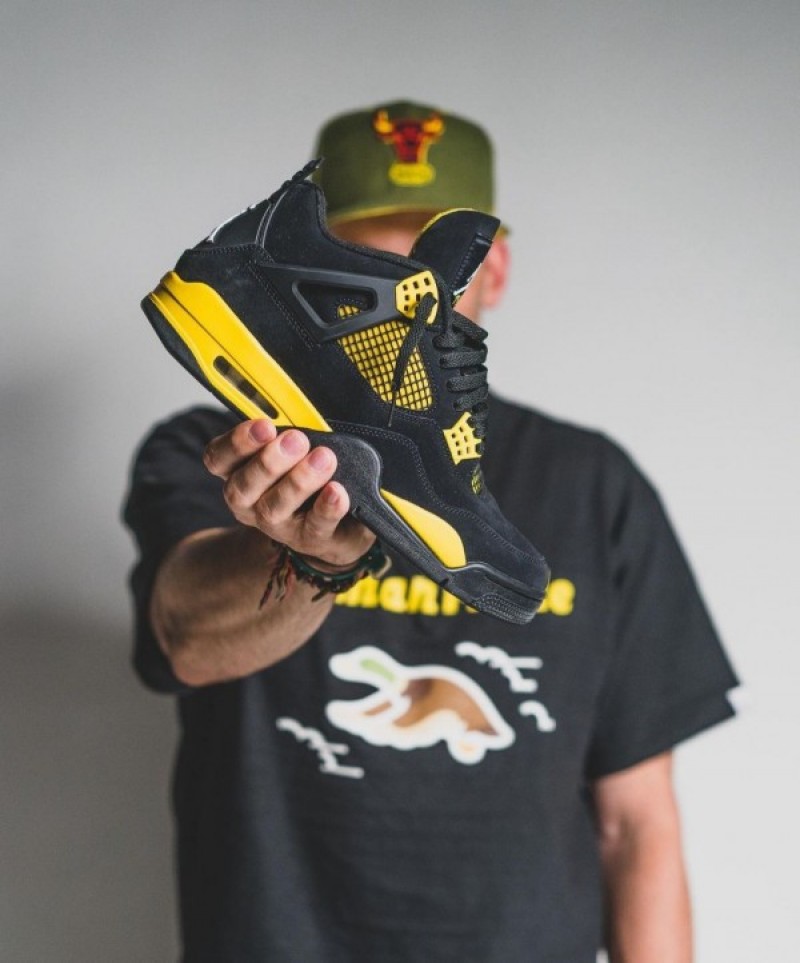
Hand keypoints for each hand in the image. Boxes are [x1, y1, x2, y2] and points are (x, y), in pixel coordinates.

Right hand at [203, 418, 375, 568]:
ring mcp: (279, 526)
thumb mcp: (294, 452)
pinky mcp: (311, 540)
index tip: (264, 425)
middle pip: (241, 487)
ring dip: (298, 481)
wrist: (341, 526)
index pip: (218, 459)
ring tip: (323, 459)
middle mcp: (250, 503)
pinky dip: (327, 507)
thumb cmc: (311, 479)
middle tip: (297, 440)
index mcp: (240, 473)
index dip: (236, 442)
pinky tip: (337, 492)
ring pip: (274, 508)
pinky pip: (315, 526)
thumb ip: (287, 434)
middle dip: (268, 461)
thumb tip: (297, 411)